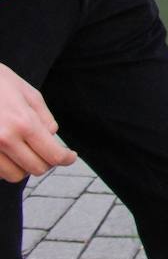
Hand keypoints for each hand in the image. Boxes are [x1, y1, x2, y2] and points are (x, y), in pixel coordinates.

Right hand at [0, 63, 76, 181]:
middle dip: (47, 162)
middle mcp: (5, 139)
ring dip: (24, 167)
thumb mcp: (29, 94)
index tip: (70, 156)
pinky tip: (8, 152)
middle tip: (47, 151)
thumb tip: (52, 136)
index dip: (66, 159)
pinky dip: (6, 166)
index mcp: (24, 123)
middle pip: (36, 169)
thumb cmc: (0, 83)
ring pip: (15, 175)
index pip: (53, 155)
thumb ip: (44, 118)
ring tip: (25, 151)